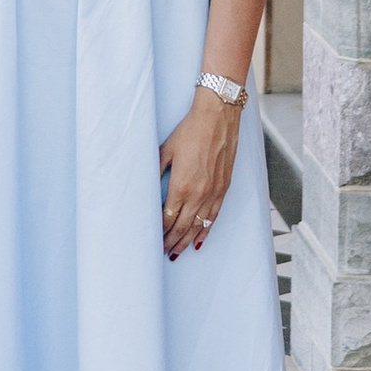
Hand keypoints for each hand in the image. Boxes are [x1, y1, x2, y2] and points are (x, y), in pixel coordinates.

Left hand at [159, 87, 239, 257]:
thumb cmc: (190, 130)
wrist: (218, 117)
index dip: (159, 232)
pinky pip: (213, 217)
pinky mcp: (223, 188)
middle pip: (181, 227)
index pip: (167, 218)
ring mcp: (213, 193)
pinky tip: (199, 241)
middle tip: (163, 252)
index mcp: (181, 186)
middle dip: (171, 242)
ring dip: (186, 241)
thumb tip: (147, 186)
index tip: (152, 240)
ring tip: (177, 252)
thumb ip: (156, 170)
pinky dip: (205, 231)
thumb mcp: (166, 150)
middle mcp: (198, 194)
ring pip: (198, 226)